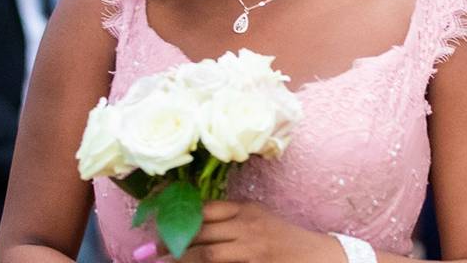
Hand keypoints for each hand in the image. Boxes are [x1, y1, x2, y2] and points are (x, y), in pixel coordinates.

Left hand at [152, 200, 342, 262]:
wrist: (321, 257)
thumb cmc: (286, 241)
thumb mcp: (259, 221)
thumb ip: (231, 222)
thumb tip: (192, 228)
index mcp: (246, 209)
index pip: (204, 209)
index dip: (177, 215)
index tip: (153, 221)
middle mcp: (247, 224)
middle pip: (201, 230)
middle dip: (170, 240)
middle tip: (146, 250)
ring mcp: (253, 247)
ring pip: (207, 253)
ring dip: (180, 259)